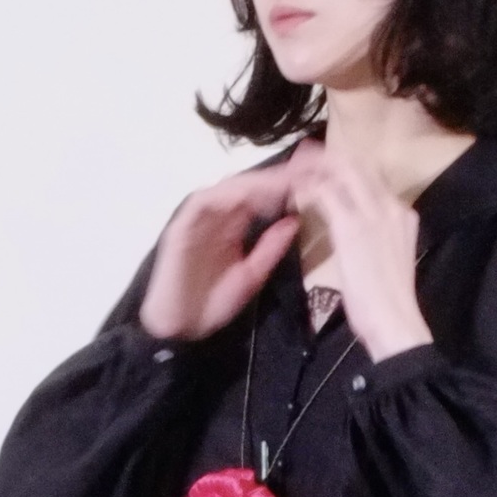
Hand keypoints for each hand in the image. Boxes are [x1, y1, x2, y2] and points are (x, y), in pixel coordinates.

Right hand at [138, 165, 301, 340]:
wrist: (180, 328)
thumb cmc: (212, 304)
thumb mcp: (252, 275)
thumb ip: (271, 248)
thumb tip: (295, 219)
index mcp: (234, 224)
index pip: (262, 196)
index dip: (287, 185)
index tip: (316, 177)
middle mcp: (217, 215)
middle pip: (248, 185)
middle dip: (277, 175)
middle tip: (306, 167)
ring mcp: (199, 217)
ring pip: (229, 188)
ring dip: (257, 182)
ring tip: (285, 180)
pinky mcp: (182, 224)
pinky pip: (206, 201)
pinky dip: (229, 195)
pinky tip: (252, 195)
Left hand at [284, 142, 432, 362]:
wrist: (395, 323)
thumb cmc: (389, 305)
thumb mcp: (390, 262)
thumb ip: (380, 241)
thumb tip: (361, 235)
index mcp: (403, 216)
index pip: (374, 178)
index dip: (347, 170)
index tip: (326, 171)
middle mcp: (391, 207)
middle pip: (359, 166)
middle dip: (330, 159)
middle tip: (304, 160)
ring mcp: (373, 214)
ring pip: (343, 171)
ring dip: (317, 168)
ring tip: (295, 170)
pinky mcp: (352, 226)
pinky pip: (326, 193)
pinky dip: (309, 188)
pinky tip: (295, 193)